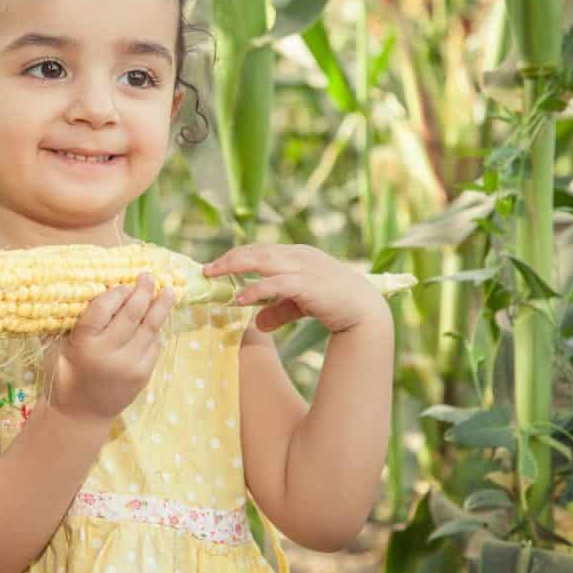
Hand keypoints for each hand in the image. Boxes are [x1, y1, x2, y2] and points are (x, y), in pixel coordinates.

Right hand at [42, 272, 172, 426]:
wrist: (80, 415)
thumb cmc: (65, 376)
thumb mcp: (58, 348)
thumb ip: (70, 322)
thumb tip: (86, 288)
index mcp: (83, 344)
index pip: (103, 307)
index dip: (116, 292)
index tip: (123, 283)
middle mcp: (108, 354)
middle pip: (131, 313)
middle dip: (143, 291)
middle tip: (149, 276)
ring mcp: (129, 365)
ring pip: (149, 328)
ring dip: (160, 306)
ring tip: (169, 290)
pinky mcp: (142, 375)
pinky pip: (154, 346)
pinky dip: (156, 331)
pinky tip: (157, 320)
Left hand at [203, 244, 390, 333]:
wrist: (366, 311)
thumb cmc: (334, 304)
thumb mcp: (300, 305)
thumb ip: (277, 310)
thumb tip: (255, 322)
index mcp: (297, 255)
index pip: (259, 250)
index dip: (236, 256)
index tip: (216, 266)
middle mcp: (299, 256)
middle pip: (256, 251)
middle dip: (229, 259)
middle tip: (206, 270)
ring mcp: (304, 268)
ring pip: (262, 260)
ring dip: (235, 266)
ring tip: (214, 275)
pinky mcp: (308, 285)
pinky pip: (276, 284)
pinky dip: (256, 289)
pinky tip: (240, 298)